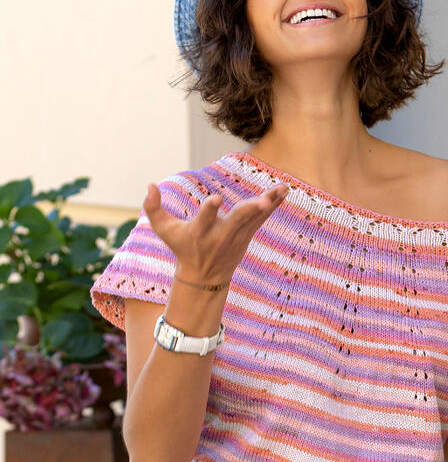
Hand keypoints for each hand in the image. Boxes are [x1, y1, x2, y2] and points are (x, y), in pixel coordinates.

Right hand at [143, 181, 289, 283]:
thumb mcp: (164, 231)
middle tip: (261, 202)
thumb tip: (149, 184)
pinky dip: (274, 204)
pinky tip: (285, 190)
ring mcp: (237, 236)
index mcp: (200, 232)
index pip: (205, 219)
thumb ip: (153, 208)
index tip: (215, 199)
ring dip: (269, 203)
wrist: (205, 276)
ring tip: (282, 188)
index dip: (210, 209)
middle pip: (237, 220)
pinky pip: (262, 218)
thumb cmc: (182, 247)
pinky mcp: (247, 234)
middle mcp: (221, 234)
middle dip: (249, 211)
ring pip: (254, 217)